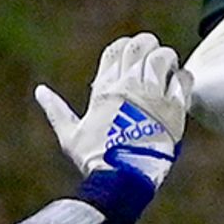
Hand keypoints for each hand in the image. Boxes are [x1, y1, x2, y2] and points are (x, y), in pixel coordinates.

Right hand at [36, 34, 189, 187]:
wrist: (122, 179)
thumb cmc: (95, 159)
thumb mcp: (70, 135)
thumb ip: (56, 110)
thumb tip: (40, 91)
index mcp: (105, 90)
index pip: (116, 50)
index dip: (125, 45)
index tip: (130, 52)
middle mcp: (129, 88)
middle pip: (141, 47)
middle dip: (147, 45)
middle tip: (152, 55)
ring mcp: (153, 97)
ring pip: (164, 58)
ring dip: (166, 59)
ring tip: (167, 69)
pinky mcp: (174, 110)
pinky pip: (184, 80)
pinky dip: (183, 77)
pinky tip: (179, 84)